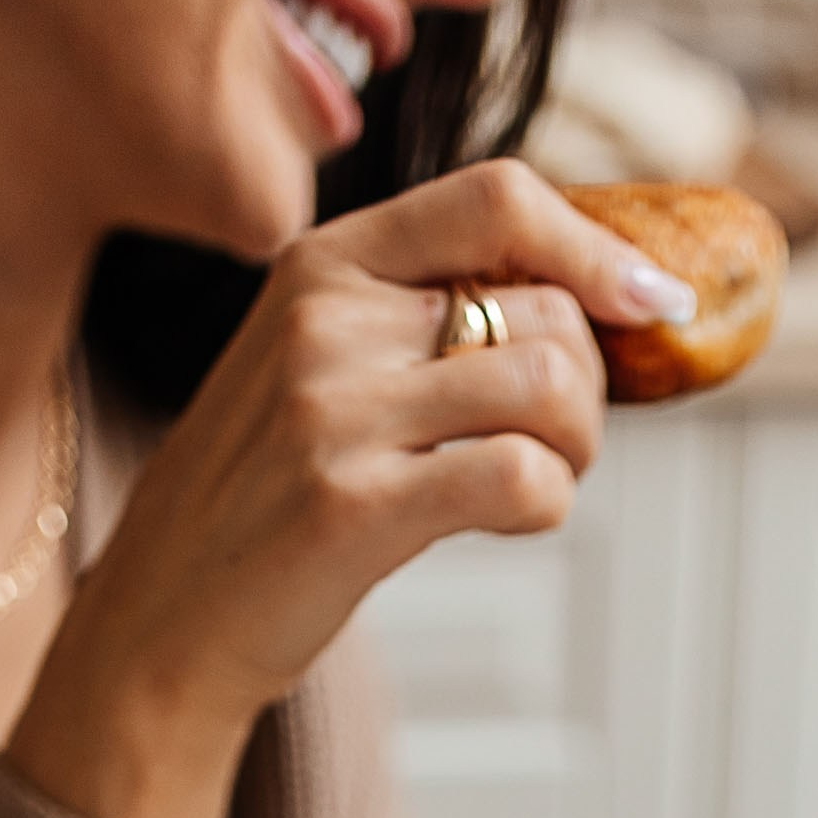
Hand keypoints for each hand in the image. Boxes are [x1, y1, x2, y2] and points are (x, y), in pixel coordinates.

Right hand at [8, 163, 697, 817]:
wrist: (166, 616)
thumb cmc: (268, 499)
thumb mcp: (320, 367)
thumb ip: (417, 319)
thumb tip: (581, 301)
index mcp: (324, 266)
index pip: (496, 201)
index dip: (595, 247)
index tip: (651, 301)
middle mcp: (327, 320)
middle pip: (541, 307)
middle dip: (585, 384)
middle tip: (557, 444)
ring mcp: (334, 411)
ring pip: (545, 384)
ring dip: (576, 447)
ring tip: (538, 481)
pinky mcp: (353, 506)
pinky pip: (520, 476)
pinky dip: (548, 503)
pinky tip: (513, 519)